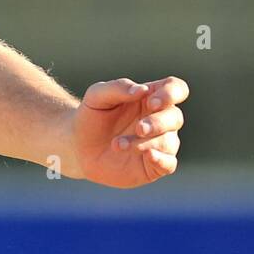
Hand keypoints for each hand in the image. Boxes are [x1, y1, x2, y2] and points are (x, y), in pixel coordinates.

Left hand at [71, 76, 188, 188]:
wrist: (77, 146)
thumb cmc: (91, 116)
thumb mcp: (97, 96)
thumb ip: (118, 88)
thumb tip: (142, 90)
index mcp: (151, 97)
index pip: (176, 89)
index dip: (171, 94)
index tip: (152, 102)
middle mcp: (160, 120)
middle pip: (175, 117)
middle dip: (158, 123)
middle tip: (138, 128)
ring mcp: (159, 143)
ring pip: (169, 142)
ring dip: (145, 143)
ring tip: (117, 145)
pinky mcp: (153, 165)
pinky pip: (169, 164)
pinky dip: (162, 160)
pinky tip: (148, 156)